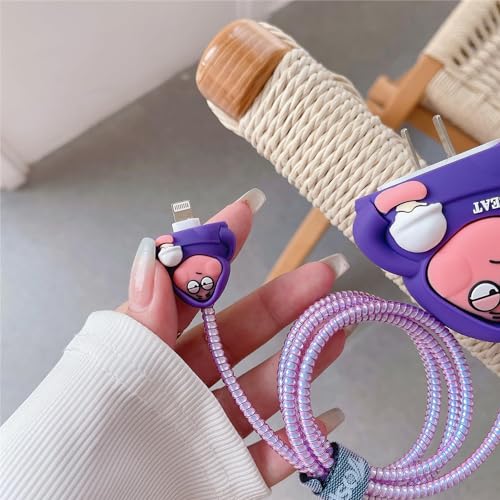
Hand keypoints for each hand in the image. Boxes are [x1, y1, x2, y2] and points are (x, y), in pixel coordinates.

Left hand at [117, 190, 349, 486]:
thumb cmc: (84, 443)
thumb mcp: (107, 371)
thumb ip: (137, 321)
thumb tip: (153, 256)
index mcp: (146, 352)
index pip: (186, 291)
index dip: (214, 251)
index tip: (246, 213)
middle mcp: (178, 384)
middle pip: (236, 337)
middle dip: (280, 304)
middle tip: (321, 276)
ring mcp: (201, 428)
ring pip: (260, 391)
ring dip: (301, 364)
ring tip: (336, 334)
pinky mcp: (217, 472)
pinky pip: (264, 457)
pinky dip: (296, 441)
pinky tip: (325, 417)